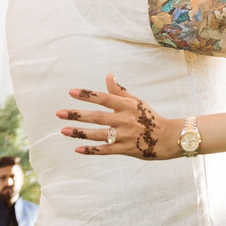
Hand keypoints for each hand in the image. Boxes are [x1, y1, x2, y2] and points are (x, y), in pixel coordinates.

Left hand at [59, 74, 178, 158]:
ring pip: (98, 134)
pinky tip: (77, 149)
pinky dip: (91, 150)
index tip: (71, 92)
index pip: (104, 98)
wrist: (166, 137)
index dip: (87, 95)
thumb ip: (119, 91)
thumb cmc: (148, 117)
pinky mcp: (125, 149)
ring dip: (79, 133)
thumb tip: (108, 76)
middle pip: (97, 117)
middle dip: (77, 114)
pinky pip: (105, 150)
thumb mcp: (136, 101)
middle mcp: (124, 120)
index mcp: (127, 105)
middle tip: (59, 113)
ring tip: (63, 130)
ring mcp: (124, 136)